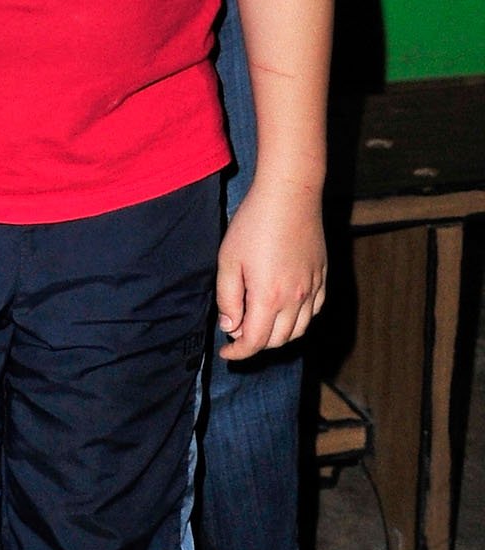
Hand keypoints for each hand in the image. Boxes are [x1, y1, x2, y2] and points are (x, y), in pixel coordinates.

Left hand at [216, 180, 326, 360]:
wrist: (290, 196)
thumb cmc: (254, 225)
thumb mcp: (228, 260)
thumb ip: (228, 298)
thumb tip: (230, 327)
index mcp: (269, 297)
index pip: (255, 342)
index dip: (238, 353)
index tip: (226, 353)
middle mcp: (296, 299)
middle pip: (278, 340)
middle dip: (256, 344)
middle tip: (237, 333)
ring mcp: (313, 288)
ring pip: (299, 330)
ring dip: (278, 336)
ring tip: (259, 325)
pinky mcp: (323, 277)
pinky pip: (315, 311)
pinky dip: (299, 321)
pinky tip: (285, 311)